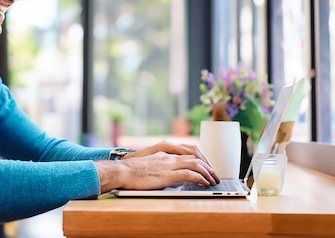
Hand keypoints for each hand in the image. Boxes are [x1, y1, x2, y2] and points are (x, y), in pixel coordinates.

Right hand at [95, 141, 219, 192]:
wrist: (120, 171)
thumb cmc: (129, 171)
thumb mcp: (147, 165)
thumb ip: (158, 166)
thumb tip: (165, 175)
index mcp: (163, 152)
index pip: (187, 151)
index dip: (200, 158)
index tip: (206, 166)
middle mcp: (168, 156)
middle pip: (195, 155)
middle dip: (207, 165)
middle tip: (214, 174)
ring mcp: (168, 164)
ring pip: (195, 163)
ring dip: (207, 172)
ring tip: (213, 180)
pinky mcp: (167, 175)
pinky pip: (189, 174)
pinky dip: (200, 178)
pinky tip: (204, 183)